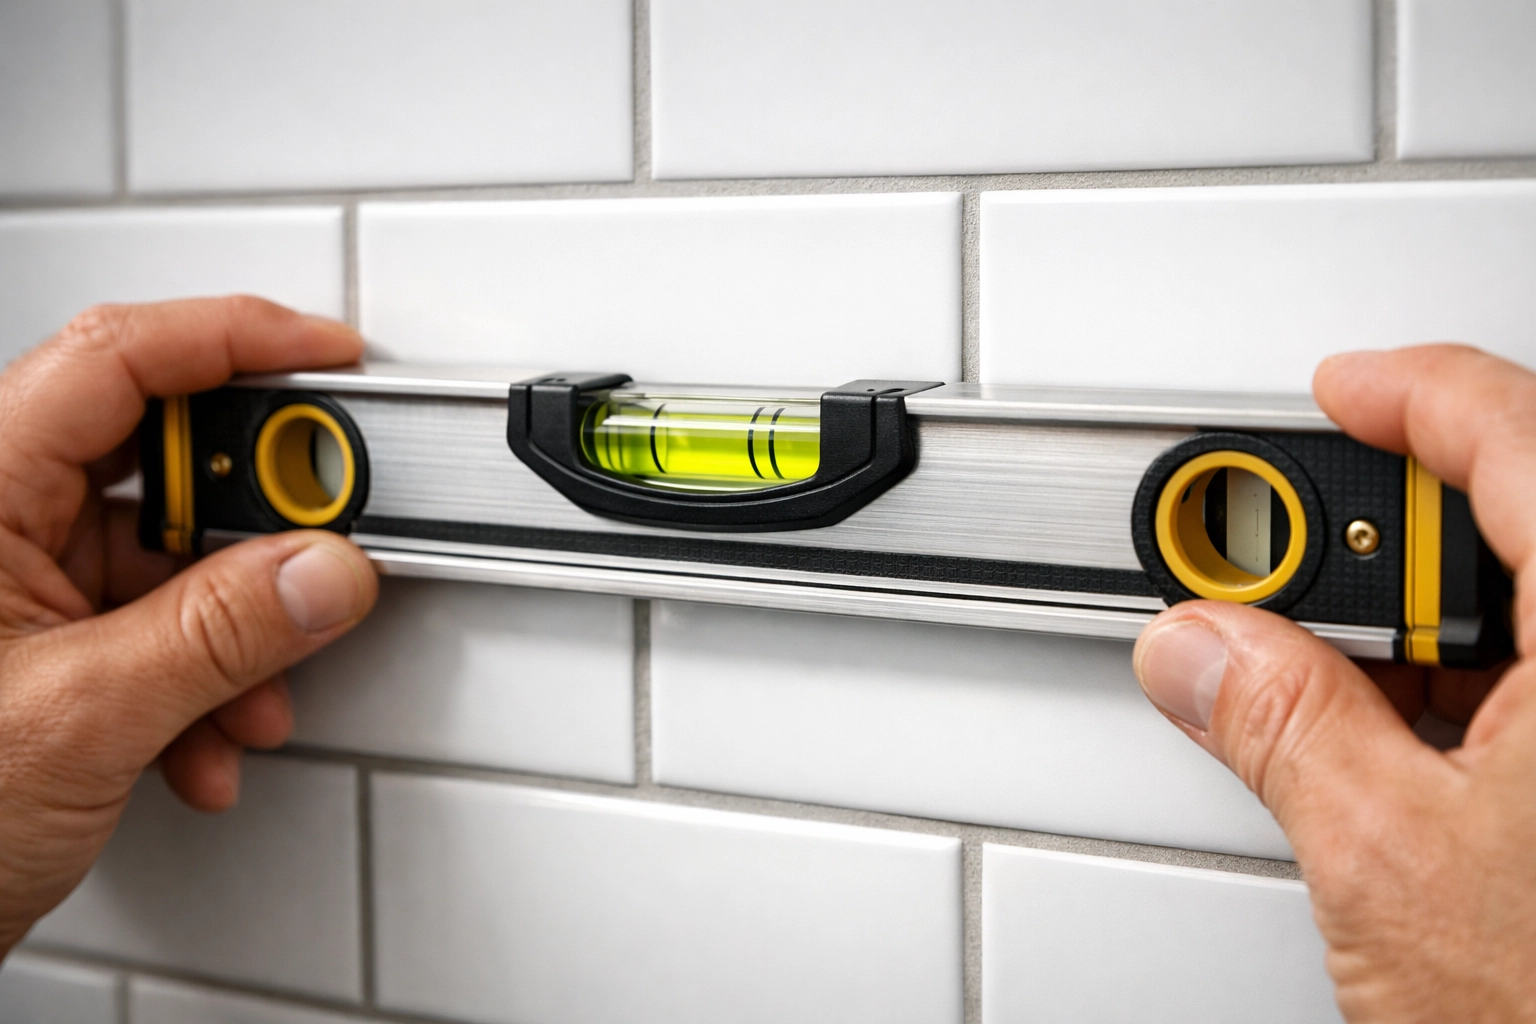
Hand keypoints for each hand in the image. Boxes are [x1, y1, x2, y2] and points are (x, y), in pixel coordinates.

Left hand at [0, 297, 377, 955]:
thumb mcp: (76, 718)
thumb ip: (219, 636)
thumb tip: (327, 573)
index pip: (115, 360)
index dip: (235, 339)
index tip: (328, 360)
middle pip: (162, 457)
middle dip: (254, 525)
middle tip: (323, 539)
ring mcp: (17, 582)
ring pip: (169, 554)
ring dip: (235, 629)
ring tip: (250, 696)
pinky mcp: (44, 640)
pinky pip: (154, 622)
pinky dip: (203, 679)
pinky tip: (203, 741)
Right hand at [1133, 345, 1533, 1022]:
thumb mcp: (1392, 863)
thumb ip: (1281, 722)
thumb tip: (1199, 646)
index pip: (1522, 435)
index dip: (1410, 395)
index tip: (1337, 393)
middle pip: (1528, 514)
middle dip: (1389, 536)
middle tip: (1286, 567)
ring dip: (1426, 623)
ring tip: (1332, 673)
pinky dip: (1478, 684)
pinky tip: (1412, 732)